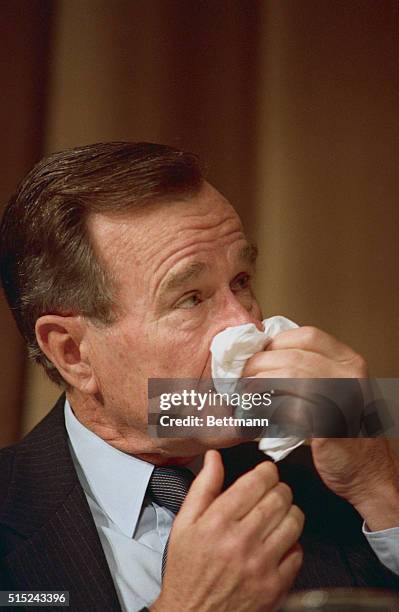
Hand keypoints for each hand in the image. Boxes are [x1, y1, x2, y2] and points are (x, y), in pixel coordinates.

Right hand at [151, 450, 303, 611]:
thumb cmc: (187, 571)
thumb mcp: (184, 525)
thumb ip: (203, 487)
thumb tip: (214, 458)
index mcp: (217, 523)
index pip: (255, 483)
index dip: (266, 471)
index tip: (266, 471)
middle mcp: (241, 542)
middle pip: (278, 498)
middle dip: (279, 487)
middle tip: (274, 490)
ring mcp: (261, 565)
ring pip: (293, 522)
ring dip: (290, 511)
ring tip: (279, 512)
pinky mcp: (275, 587)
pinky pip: (298, 553)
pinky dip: (293, 543)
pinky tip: (278, 542)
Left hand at [242, 325, 398, 529]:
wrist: (367, 472)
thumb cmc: (344, 431)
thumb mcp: (335, 389)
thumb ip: (310, 369)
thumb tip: (263, 354)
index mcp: (349, 361)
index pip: (307, 335)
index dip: (276, 343)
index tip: (257, 356)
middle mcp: (349, 375)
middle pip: (291, 356)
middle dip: (258, 365)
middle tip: (242, 379)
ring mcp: (341, 398)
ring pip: (286, 377)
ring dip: (258, 385)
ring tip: (245, 396)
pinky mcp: (328, 424)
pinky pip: (287, 408)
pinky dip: (265, 410)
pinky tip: (257, 415)